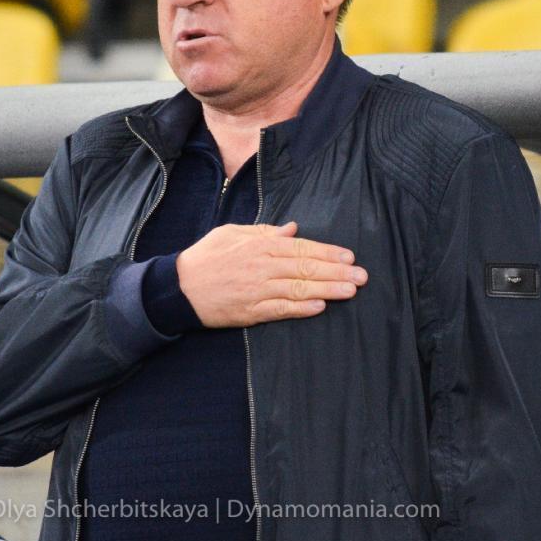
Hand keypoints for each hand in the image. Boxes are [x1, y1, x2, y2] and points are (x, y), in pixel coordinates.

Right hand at [176, 221, 366, 327]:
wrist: (178, 288)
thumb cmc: (205, 257)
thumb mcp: (232, 233)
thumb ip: (264, 231)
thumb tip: (292, 229)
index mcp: (259, 245)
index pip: (300, 248)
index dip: (327, 252)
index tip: (348, 256)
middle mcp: (261, 266)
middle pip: (306, 268)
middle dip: (336, 272)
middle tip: (362, 275)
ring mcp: (257, 290)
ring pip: (298, 289)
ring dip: (327, 290)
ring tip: (350, 291)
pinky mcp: (250, 312)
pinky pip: (280, 310)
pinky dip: (301, 309)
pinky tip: (321, 307)